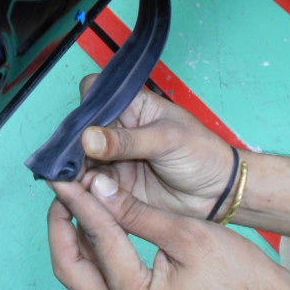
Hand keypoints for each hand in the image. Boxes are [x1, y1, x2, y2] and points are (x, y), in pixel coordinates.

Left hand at [48, 175, 289, 289]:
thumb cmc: (239, 274)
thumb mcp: (186, 233)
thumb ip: (136, 212)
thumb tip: (98, 188)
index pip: (97, 240)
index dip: (79, 203)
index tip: (65, 177)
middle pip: (71, 268)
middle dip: (61, 227)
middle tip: (63, 192)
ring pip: (83, 275)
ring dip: (75, 238)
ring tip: (77, 201)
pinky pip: (102, 280)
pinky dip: (95, 250)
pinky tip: (100, 222)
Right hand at [79, 74, 240, 220]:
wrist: (219, 193)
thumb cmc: (202, 154)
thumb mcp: (167, 140)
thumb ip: (127, 140)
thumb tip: (88, 138)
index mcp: (131, 106)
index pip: (95, 94)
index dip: (85, 107)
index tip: (83, 127)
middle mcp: (118, 131)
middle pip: (81, 132)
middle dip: (73, 147)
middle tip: (69, 162)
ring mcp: (114, 159)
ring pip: (81, 161)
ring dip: (76, 171)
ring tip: (76, 182)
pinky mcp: (115, 187)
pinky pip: (92, 187)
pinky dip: (86, 192)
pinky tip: (86, 195)